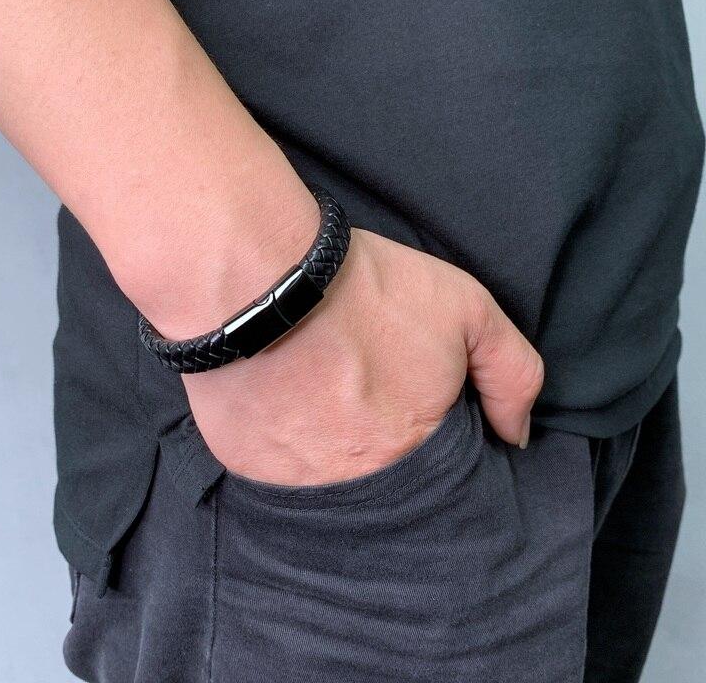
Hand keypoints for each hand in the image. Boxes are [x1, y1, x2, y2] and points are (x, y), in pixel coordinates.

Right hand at [182, 228, 543, 485]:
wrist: (260, 277)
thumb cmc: (365, 292)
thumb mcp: (467, 310)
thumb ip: (511, 375)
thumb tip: (516, 435)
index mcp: (414, 454)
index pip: (440, 476)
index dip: (430, 437)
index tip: (412, 402)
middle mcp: (354, 484)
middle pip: (382, 480)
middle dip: (378, 443)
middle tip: (361, 393)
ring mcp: (294, 483)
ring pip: (326, 479)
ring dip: (328, 445)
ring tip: (320, 394)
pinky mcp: (245, 467)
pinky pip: (275, 469)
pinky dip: (283, 442)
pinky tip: (284, 400)